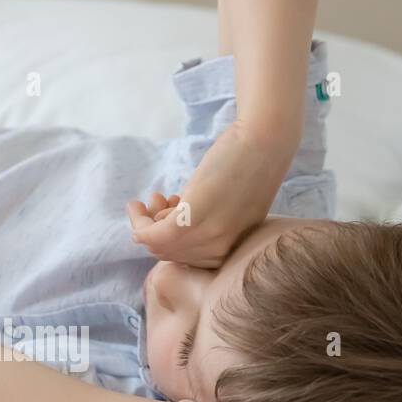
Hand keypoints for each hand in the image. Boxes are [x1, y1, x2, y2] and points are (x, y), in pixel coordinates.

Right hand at [126, 120, 293, 268]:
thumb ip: (204, 223)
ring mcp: (207, 238)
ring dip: (143, 223)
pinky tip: (136, 204)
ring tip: (153, 197)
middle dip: (153, 229)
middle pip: (168, 253)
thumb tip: (166, 222)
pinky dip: (138, 221)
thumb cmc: (249, 168)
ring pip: (156, 245)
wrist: (265, 141)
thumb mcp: (228, 208)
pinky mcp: (192, 219)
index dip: (169, 237)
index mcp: (230, 253)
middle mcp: (219, 252)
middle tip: (156, 200)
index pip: (186, 260)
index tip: (168, 211)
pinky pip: (152, 234)